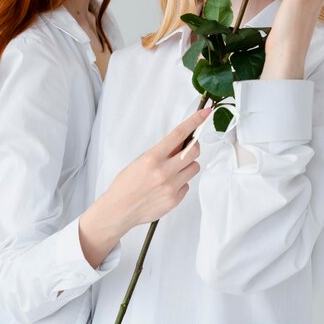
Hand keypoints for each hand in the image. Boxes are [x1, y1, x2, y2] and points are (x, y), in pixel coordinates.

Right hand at [79, 107, 211, 267]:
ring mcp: (171, 187)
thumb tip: (182, 141)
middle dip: (193, 148)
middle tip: (186, 149)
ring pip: (194, 168)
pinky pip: (187, 185)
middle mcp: (164, 172)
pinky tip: (166, 186)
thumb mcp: (140, 161)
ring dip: (187, 166)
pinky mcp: (175, 200)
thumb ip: (162, 151)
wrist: (118, 210)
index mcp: (152, 158)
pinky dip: (180, 183)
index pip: (179, 134)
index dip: (194, 121)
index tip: (204, 113)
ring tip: (172, 171)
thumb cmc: (126, 184)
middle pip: (194, 152)